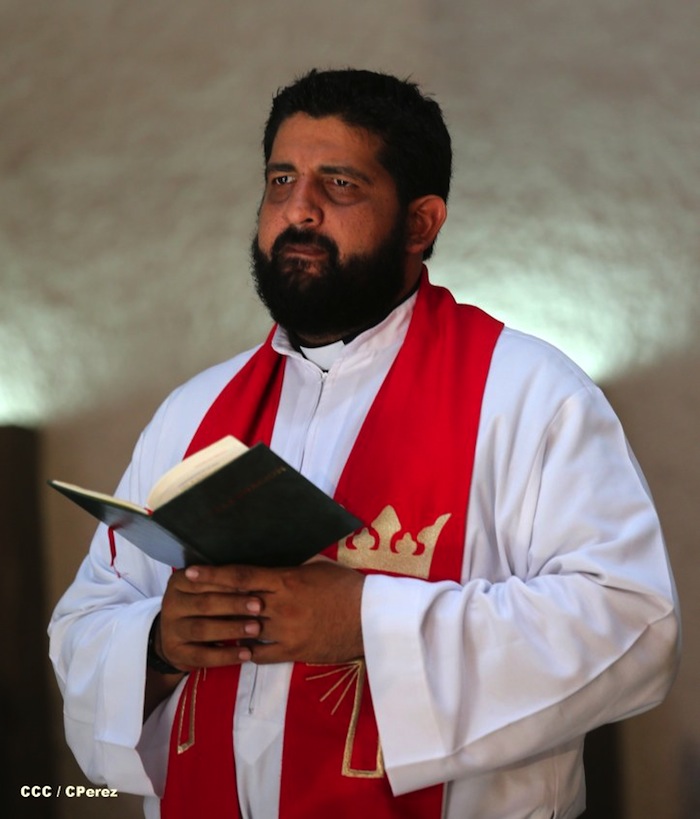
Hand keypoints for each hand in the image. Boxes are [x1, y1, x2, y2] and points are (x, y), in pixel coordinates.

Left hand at [158, 560, 364, 669]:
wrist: (372, 619)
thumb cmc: (347, 587)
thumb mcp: (318, 569)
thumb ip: (291, 570)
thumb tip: (271, 567)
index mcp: (286, 580)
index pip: (242, 576)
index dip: (213, 574)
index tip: (190, 571)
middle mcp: (281, 605)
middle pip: (236, 602)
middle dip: (209, 598)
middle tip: (185, 595)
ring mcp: (286, 631)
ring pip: (245, 629)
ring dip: (226, 627)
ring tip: (205, 624)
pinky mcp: (294, 651)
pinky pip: (262, 655)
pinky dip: (247, 651)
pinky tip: (236, 649)